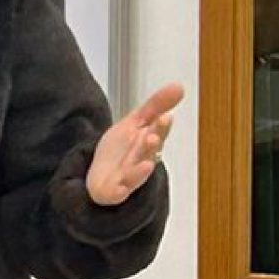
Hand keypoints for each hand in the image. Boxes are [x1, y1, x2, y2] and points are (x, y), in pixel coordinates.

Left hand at [87, 82, 182, 206]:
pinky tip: (121, 189)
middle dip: (152, 144)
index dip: (160, 127)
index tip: (164, 117)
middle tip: (153, 136)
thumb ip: (155, 106)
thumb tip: (179, 86)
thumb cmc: (121, 151)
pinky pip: (119, 192)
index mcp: (146, 142)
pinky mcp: (115, 191)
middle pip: (148, 152)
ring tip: (146, 164)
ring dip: (141, 168)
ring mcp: (128, 177)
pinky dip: (122, 190)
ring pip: (137, 173)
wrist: (100, 177)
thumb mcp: (134, 122)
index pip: (156, 133)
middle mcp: (141, 160)